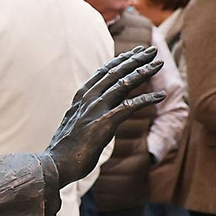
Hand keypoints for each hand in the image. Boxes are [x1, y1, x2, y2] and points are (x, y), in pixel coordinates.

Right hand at [45, 46, 165, 187]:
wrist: (54, 165)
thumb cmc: (65, 150)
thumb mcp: (75, 125)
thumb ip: (85, 115)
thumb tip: (95, 115)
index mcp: (81, 98)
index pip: (104, 73)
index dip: (121, 60)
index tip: (134, 52)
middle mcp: (88, 100)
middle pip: (115, 73)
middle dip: (135, 59)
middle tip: (151, 50)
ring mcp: (95, 110)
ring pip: (123, 84)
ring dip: (143, 72)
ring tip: (158, 64)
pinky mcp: (104, 124)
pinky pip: (130, 107)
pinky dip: (147, 99)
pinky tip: (161, 95)